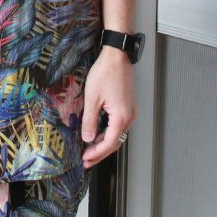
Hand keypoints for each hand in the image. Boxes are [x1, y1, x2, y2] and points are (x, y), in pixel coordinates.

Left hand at [80, 45, 137, 167]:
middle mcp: (129, 117)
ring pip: (118, 134)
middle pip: (115, 142)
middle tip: (87, 160)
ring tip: (90, 150)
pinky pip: (119, 126)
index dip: (97, 154)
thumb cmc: (106, 72)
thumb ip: (90, 120)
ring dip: (104, 143)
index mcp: (121, 117)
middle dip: (100, 153)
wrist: (117, 56)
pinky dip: (109, 133)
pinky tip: (99, 134)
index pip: (109, 143)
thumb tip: (88, 138)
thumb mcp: (92, 98)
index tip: (86, 159)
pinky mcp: (128, 106)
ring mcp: (130, 111)